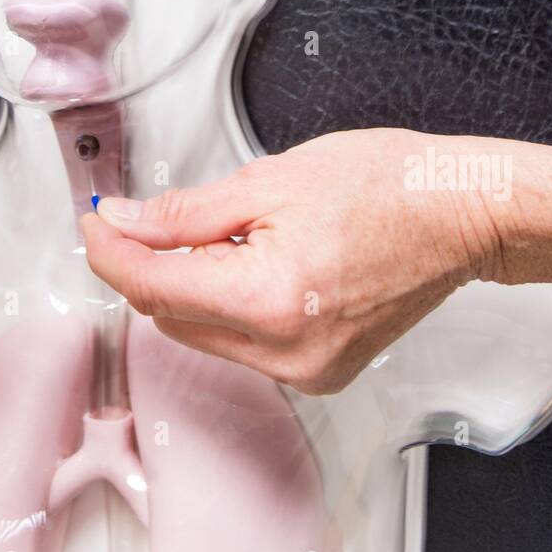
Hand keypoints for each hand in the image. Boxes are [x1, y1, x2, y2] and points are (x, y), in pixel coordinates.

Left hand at [84, 127, 551, 392]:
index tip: (93, 222)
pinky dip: (230, 304)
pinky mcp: (321, 371)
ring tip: (229, 231)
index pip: (151, 288)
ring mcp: (307, 371)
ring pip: (204, 333)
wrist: (459, 212)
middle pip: (172, 316)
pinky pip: (244, 344)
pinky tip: (256, 261)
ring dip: (191, 286)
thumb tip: (124, 223)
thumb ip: (185, 213)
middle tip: (151, 213)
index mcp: (268, 300)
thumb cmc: (385, 184)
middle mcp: (286, 353)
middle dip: (152, 265)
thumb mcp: (269, 180)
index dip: (109, 252)